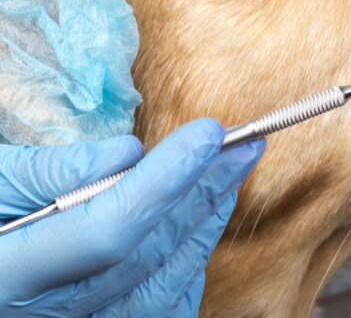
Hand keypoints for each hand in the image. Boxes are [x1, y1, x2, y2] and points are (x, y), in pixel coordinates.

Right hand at [0, 119, 264, 316]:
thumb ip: (49, 172)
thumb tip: (128, 154)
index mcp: (9, 275)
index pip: (107, 229)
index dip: (165, 180)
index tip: (208, 133)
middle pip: (146, 253)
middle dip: (201, 191)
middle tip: (243, 144)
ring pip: (162, 283)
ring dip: (205, 223)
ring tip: (232, 173)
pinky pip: (159, 309)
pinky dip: (188, 264)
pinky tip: (203, 224)